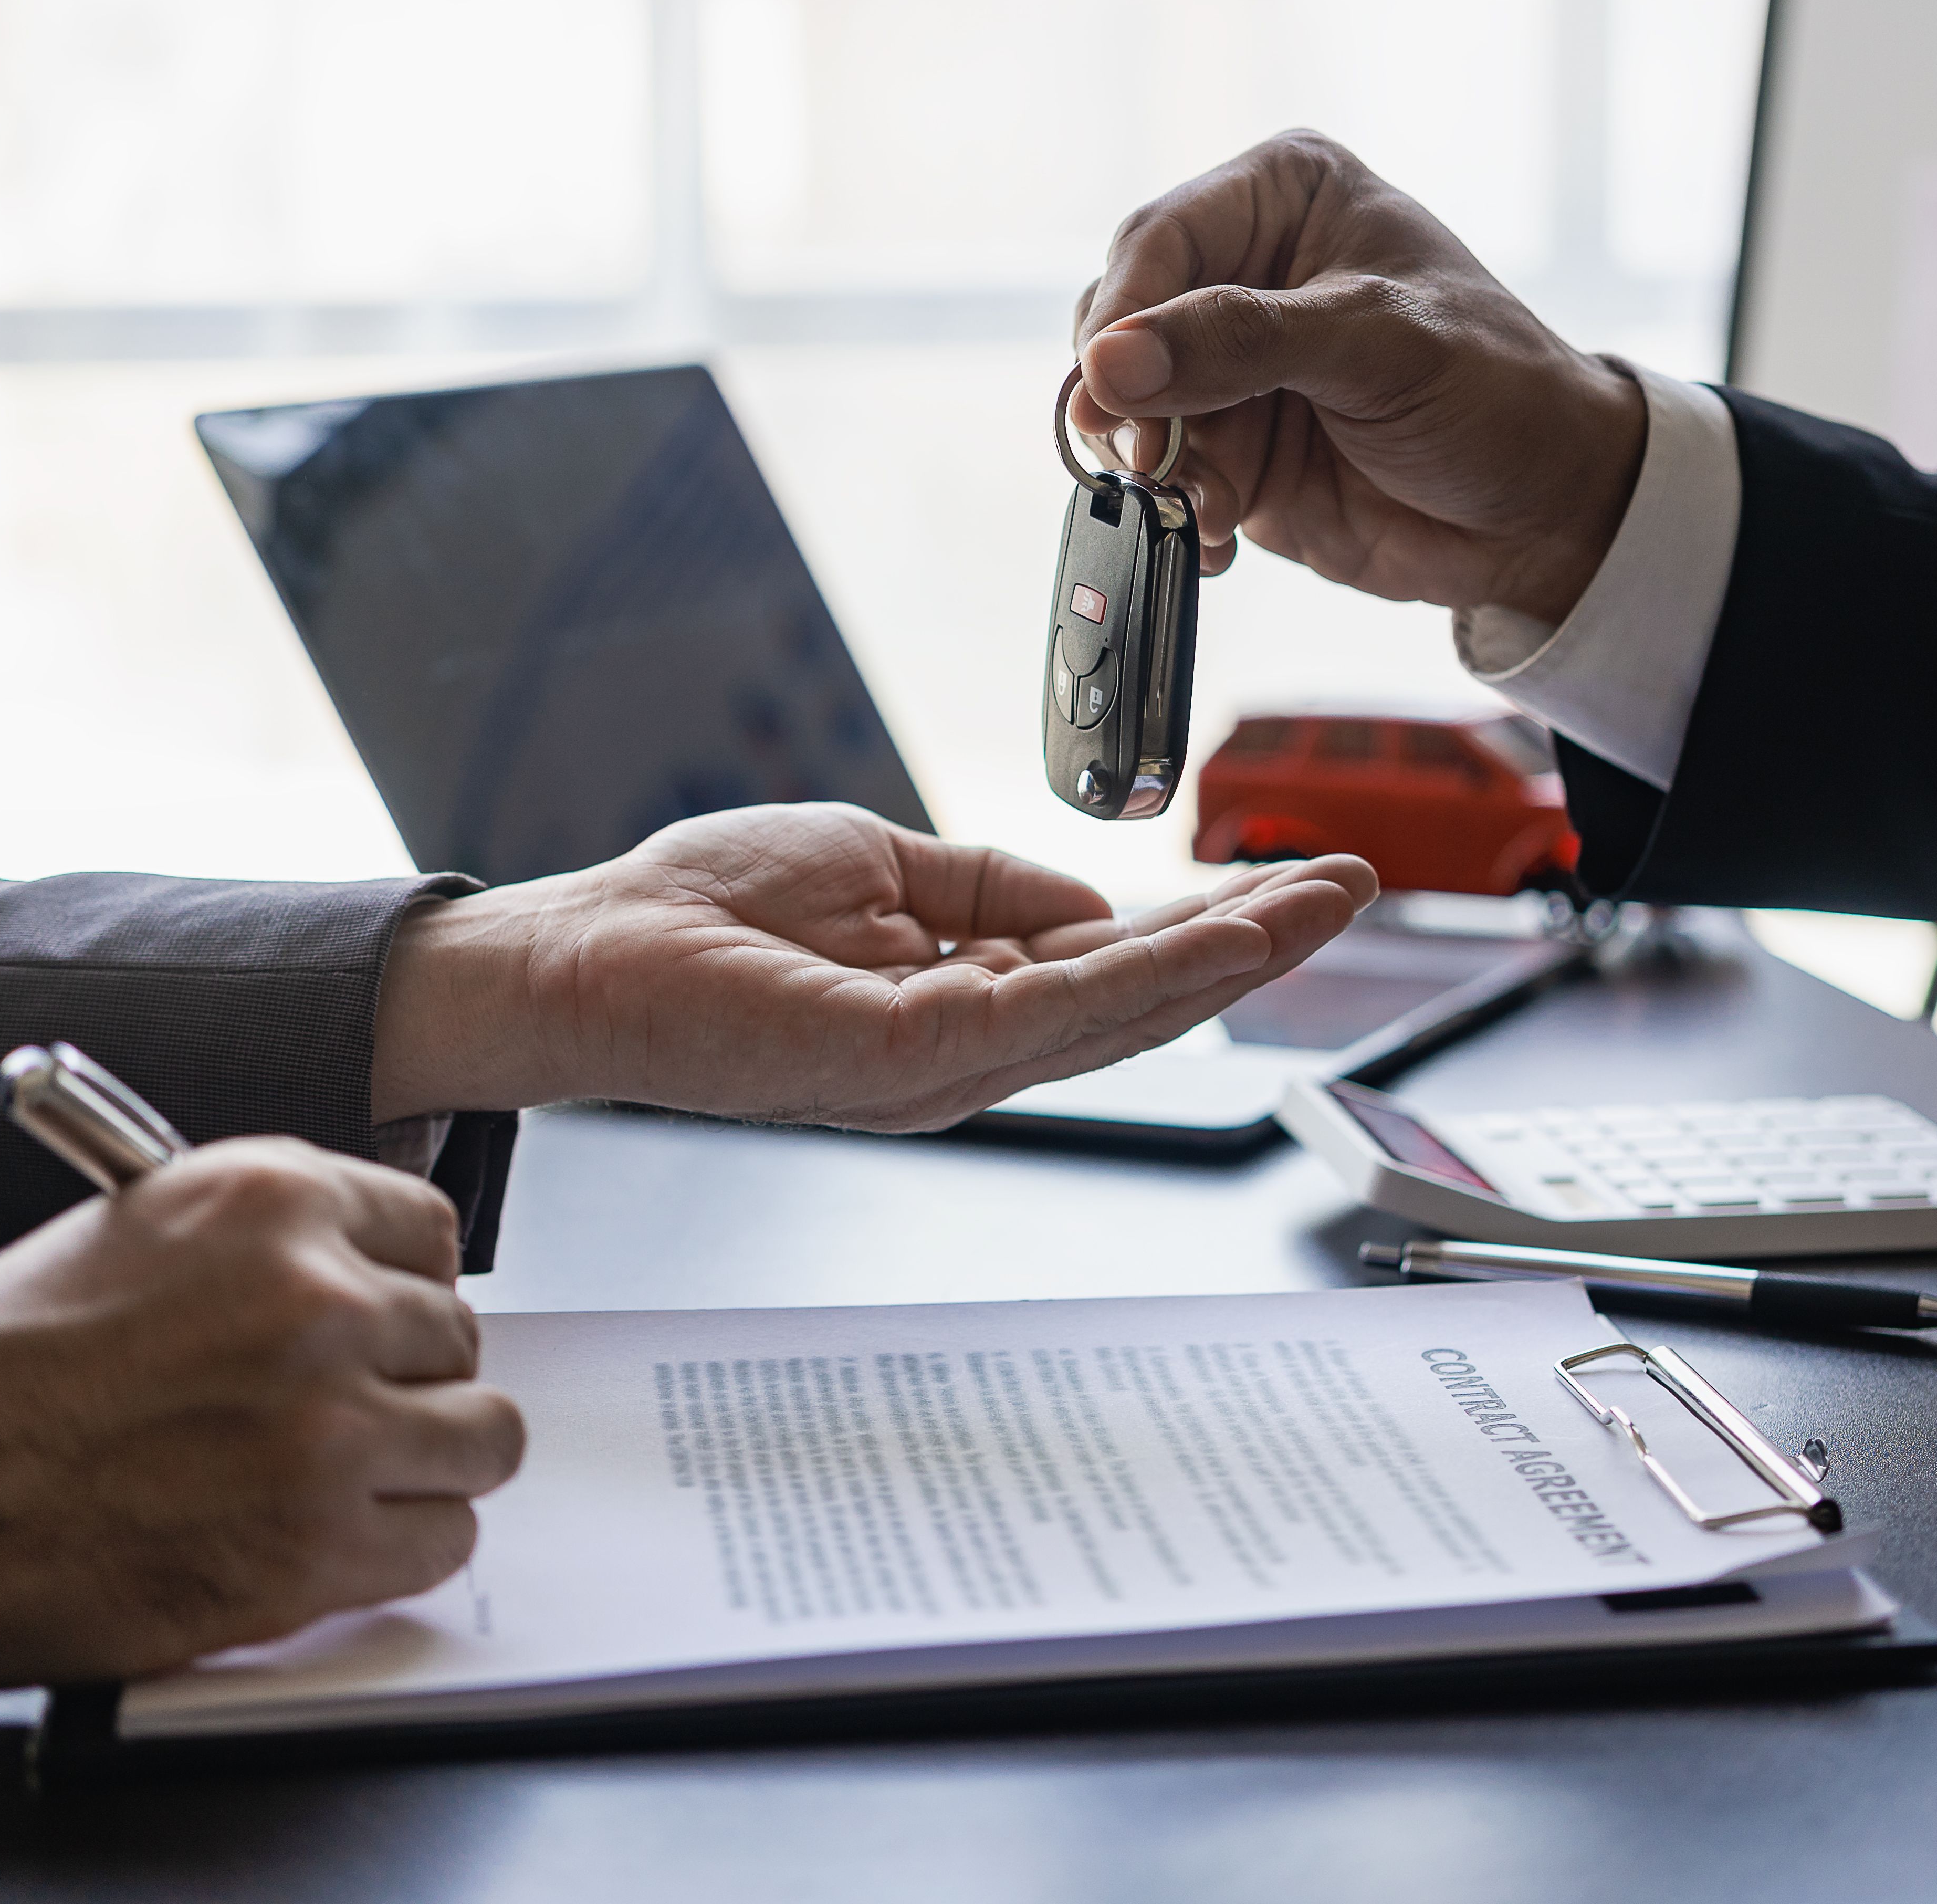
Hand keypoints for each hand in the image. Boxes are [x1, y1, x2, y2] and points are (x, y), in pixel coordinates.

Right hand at [0, 1140, 523, 1722]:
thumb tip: (353, 1278)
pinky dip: (401, 1550)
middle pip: (457, 1337)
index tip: (382, 1322)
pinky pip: (444, 1541)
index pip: (431, 1232)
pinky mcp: (314, 1549)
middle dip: (406, 1379)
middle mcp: (313, 1299)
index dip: (402, 1288)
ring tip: (347, 1480)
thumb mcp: (124, 1239)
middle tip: (339, 1413)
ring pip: (480, 1438)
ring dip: (426, 1465)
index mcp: (265, 1199)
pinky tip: (329, 1543)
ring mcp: (324, 1428)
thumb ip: (257, 1252)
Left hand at [373, 803, 1376, 1129]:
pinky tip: (1212, 940)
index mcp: (958, 1011)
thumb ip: (987, 889)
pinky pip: (1044, 1014)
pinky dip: (1137, 976)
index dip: (1213, 934)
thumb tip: (1092, 905)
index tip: (1300, 885)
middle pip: (1142, 1005)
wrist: (582, 953)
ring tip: (1316, 904)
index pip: (1112, 974)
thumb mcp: (877, 867)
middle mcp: (965, 1058)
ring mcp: (938, 1070)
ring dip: (1228, 960)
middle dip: (1256, 948)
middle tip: (1354, 888)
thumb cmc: (699, 911)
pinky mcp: (901, 1061)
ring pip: (1117, 1016)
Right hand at [1069, 129, 1645, 626]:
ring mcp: (1233, 366)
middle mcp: (1246, 273)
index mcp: (1284, 198)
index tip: (1109, 388)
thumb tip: (1109, 363)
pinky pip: (1161, 477)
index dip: (1122, 315)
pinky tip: (1216, 536)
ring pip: (1130, 410)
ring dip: (1158, 469)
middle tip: (1156, 458)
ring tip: (1211, 507)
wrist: (1545, 512)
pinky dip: (1175, 511)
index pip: (1159, 241)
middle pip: (1124, 325)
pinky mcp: (1232, 447)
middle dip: (1133, 400)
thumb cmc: (1497, 392)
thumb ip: (1242, 343)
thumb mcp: (1378, 345)